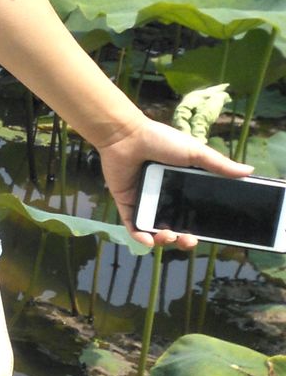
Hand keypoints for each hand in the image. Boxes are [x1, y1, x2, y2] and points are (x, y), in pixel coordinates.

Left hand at [88, 117, 253, 250]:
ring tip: (170, 236)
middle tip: (189, 239)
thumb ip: (219, 165)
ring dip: (164, 240)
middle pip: (177, 226)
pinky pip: (133, 225)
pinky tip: (148, 240)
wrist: (127, 135)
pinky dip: (140, 237)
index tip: (211, 234)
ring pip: (155, 230)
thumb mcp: (194, 152)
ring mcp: (144, 201)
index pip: (194, 214)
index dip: (202, 227)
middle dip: (185, 239)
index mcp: (181, 188)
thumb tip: (249, 172)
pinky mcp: (126, 202)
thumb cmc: (160, 140)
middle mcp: (164, 197)